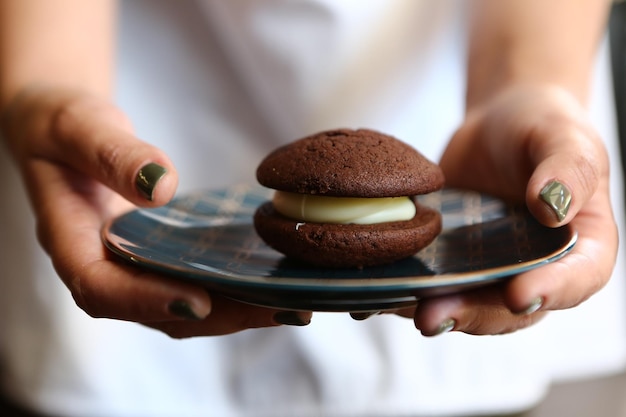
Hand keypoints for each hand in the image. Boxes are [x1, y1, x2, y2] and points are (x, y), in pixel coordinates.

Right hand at [1, 87, 310, 337]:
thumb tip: (161, 186)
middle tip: (279, 309)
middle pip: (156, 310)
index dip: (148, 301)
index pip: (101, 288)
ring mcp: (133, 265)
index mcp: (70, 241)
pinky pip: (194, 280)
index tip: (199, 300)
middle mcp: (104, 265)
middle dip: (219, 314)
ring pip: (182, 303)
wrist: (66, 132)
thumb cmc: (63, 126)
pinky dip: (233, 287)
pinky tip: (275, 280)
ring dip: (237, 309)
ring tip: (292, 304)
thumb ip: (113, 154)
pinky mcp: (158, 256)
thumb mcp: (79, 126)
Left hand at [406, 84, 616, 334]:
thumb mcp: (564, 137)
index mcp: (581, 247)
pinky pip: (431, 282)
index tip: (518, 294)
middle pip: (510, 308)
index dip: (551, 293)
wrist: (499, 124)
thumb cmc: (543, 127)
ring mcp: (489, 269)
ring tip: (399, 309)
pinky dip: (404, 290)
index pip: (576, 280)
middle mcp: (536, 270)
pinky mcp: (451, 261)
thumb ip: (567, 169)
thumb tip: (552, 207)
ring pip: (466, 302)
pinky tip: (374, 293)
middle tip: (435, 317)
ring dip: (433, 310)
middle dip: (473, 315)